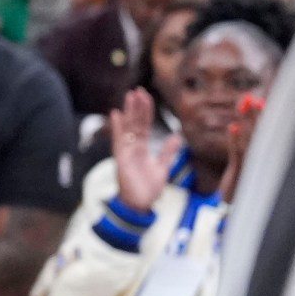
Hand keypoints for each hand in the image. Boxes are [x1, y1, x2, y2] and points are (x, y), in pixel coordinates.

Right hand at [108, 88, 178, 213]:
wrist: (139, 206)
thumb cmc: (147, 189)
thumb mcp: (163, 168)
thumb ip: (168, 152)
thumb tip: (178, 136)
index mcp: (142, 149)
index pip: (145, 126)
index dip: (146, 111)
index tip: (147, 97)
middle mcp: (133, 148)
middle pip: (136, 123)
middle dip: (137, 106)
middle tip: (138, 89)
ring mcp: (126, 152)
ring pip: (129, 127)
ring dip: (130, 111)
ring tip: (130, 95)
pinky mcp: (121, 159)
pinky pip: (118, 140)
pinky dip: (117, 127)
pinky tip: (116, 113)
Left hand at [220, 93, 263, 201]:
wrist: (238, 211)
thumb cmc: (243, 186)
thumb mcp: (246, 165)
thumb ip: (245, 145)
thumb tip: (245, 120)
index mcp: (265, 158)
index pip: (265, 134)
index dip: (262, 117)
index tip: (259, 102)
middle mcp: (261, 162)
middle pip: (260, 133)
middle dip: (255, 114)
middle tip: (250, 98)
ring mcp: (251, 168)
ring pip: (250, 140)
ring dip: (247, 121)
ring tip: (243, 104)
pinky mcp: (238, 176)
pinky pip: (237, 156)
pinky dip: (234, 140)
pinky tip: (232, 127)